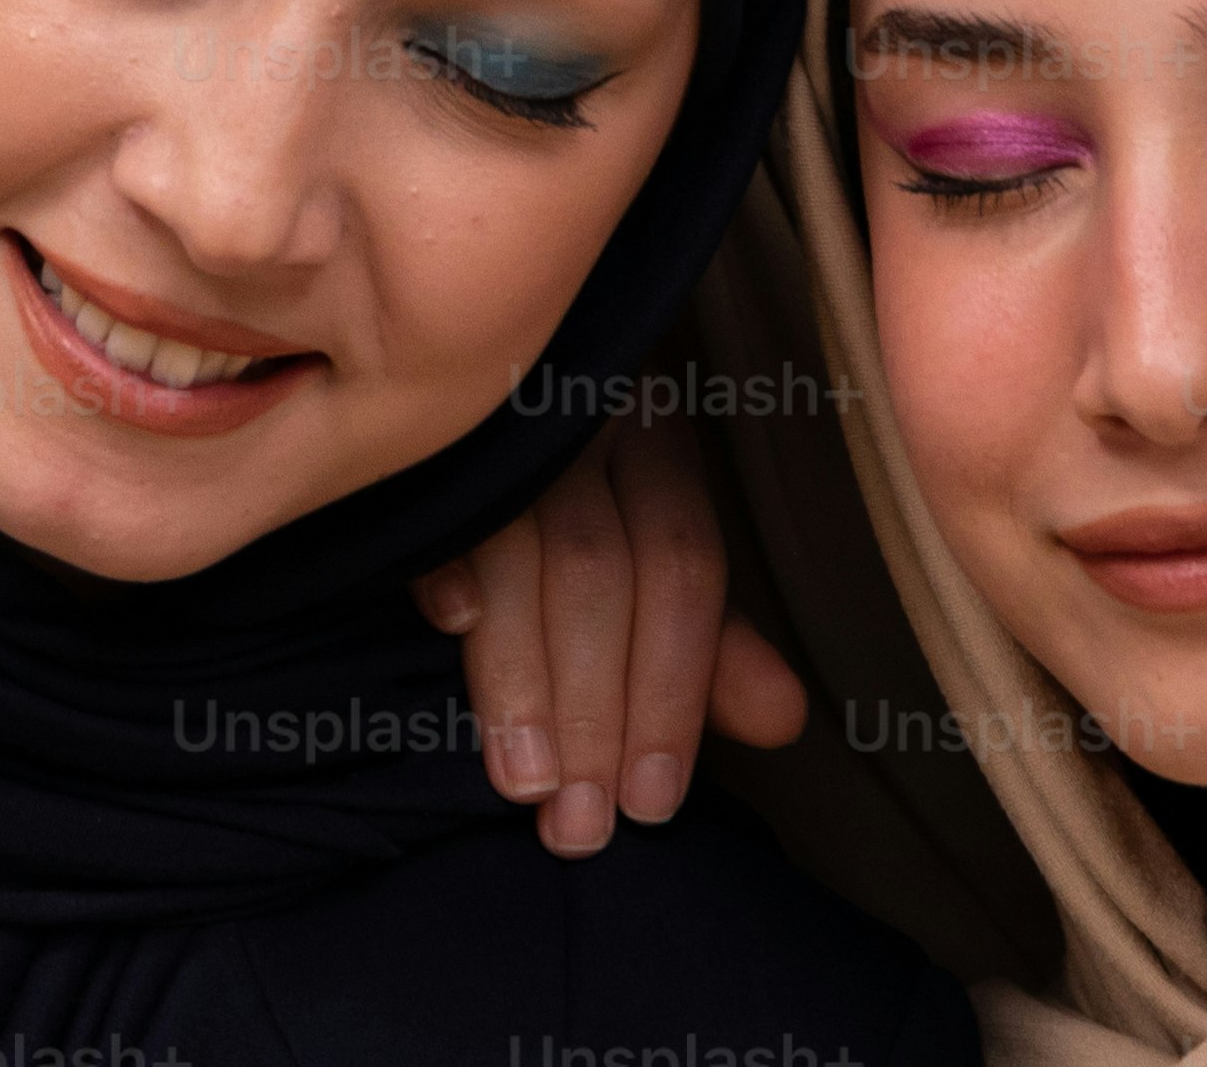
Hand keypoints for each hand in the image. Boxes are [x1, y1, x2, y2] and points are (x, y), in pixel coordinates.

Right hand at [415, 412, 811, 854]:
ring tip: (525, 783)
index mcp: (660, 445)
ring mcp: (500, 418)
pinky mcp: (422, 437)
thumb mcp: (660, 560)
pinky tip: (451, 628)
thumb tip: (784, 720)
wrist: (478, 380)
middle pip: (600, 571)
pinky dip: (443, 567)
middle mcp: (587, 421)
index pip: (683, 568)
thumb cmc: (591, 501)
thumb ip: (712, 646)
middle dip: (594, 708)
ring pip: (516, 547)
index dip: (673, 691)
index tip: (651, 804)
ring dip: (518, 678)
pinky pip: (431, 501)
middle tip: (579, 825)